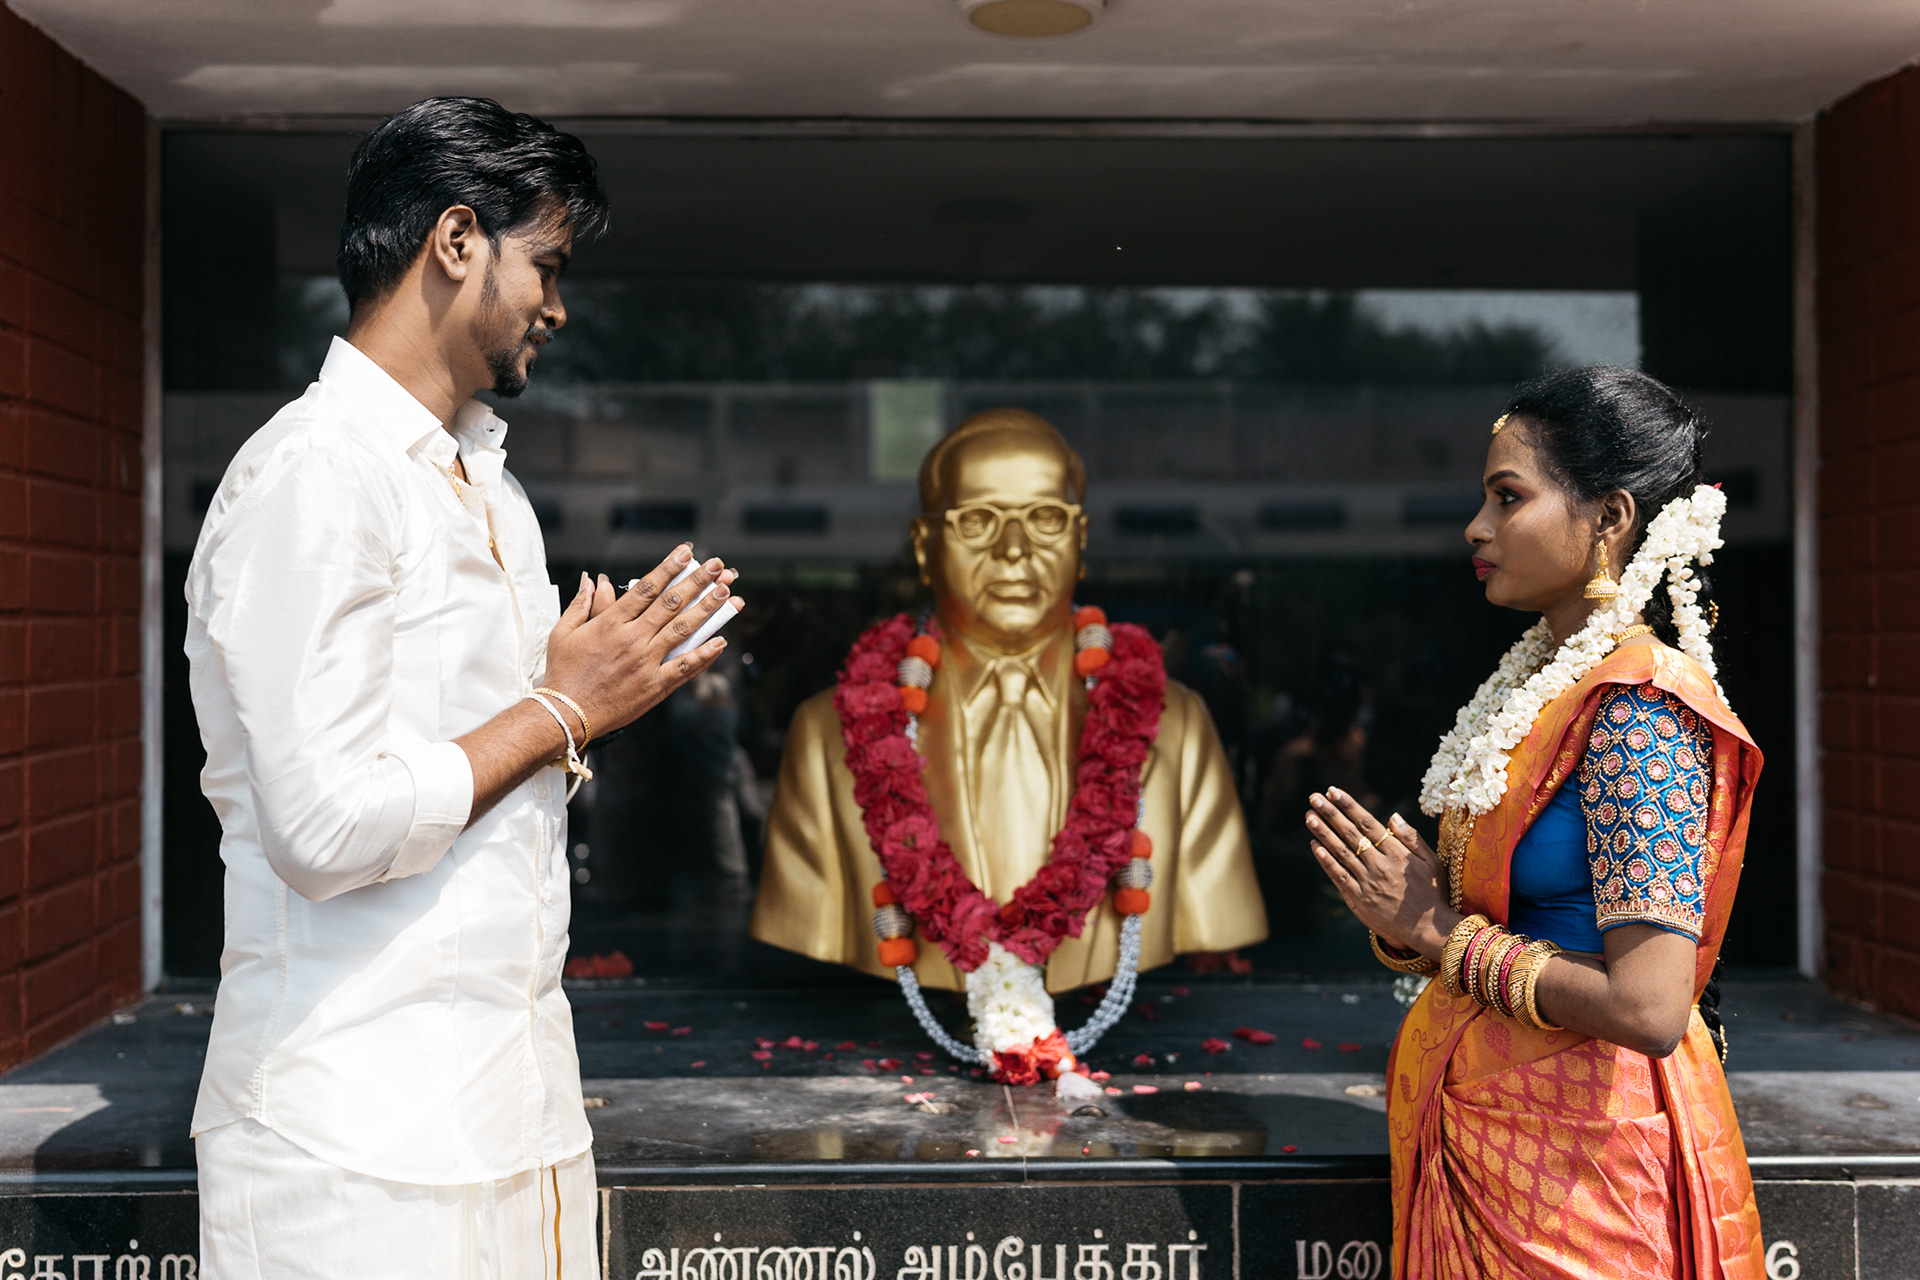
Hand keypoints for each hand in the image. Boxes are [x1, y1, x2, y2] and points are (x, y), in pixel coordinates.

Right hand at [539, 545, 742, 738]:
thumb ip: (581, 604)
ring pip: (683, 630)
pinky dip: (704, 654)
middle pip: (671, 604)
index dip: (669, 567)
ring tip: (726, 593)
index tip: (686, 552)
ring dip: (707, 609)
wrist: (565, 713)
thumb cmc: (562, 672)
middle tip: (717, 566)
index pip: (646, 588)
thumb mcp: (564, 632)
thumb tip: (592, 579)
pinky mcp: (654, 686)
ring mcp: (646, 663)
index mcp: (610, 623)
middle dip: (696, 581)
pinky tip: (721, 641)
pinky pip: (684, 667)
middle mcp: (632, 639)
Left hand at [1306, 789, 1450, 957]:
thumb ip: (1411, 838)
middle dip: (1330, 814)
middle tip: (1314, 798)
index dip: (1349, 806)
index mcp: (1397, 853)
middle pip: (1350, 834)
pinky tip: (1315, 846)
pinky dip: (1326, 861)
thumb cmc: (1432, 893)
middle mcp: (1380, 865)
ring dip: (1323, 834)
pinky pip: (1339, 877)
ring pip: (1341, 853)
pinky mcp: (1359, 900)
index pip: (1368, 824)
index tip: (1333, 791)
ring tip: (1309, 817)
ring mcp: (1367, 883)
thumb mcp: (1431, 862)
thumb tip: (1392, 816)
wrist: (1428, 930)